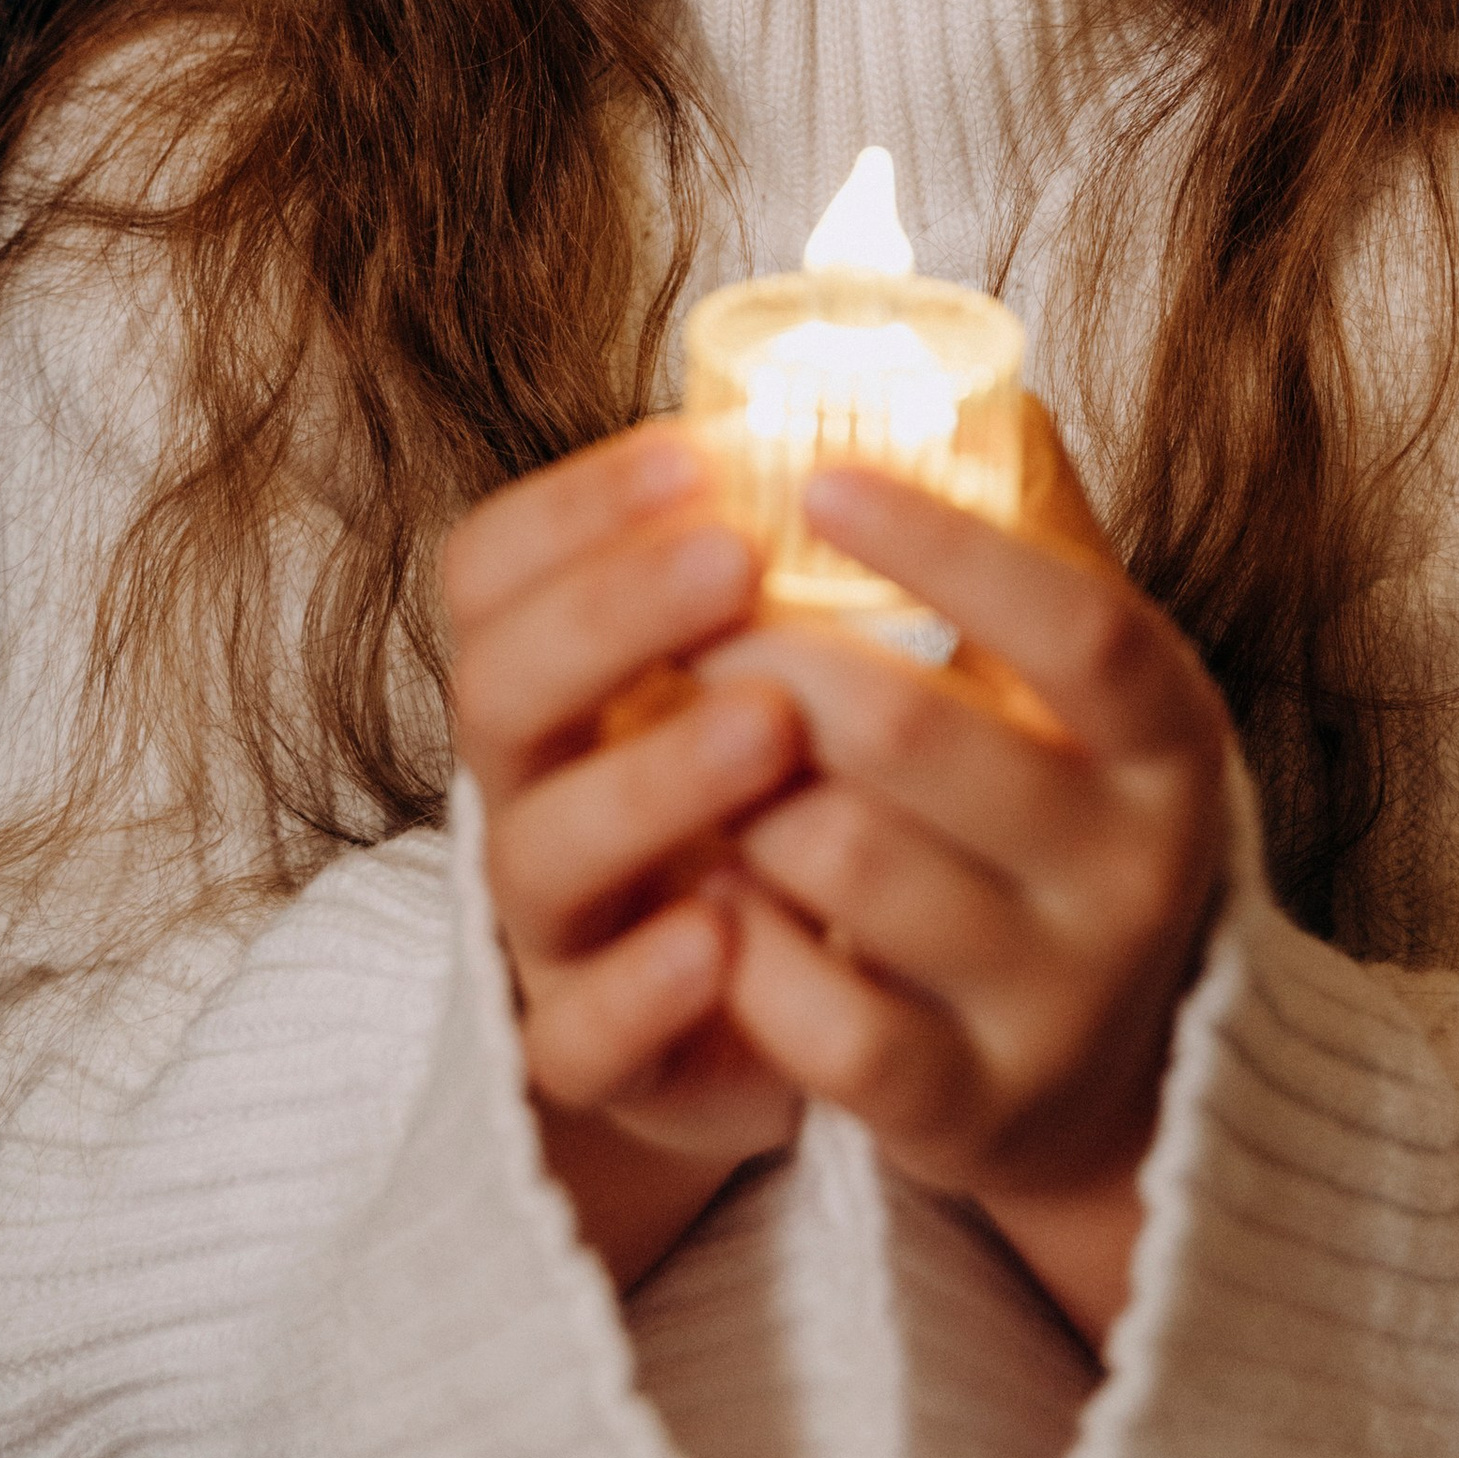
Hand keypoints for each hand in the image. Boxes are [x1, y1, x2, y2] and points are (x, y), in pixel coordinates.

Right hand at [441, 426, 805, 1289]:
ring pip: (541, 854)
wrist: (804, 1021)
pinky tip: (719, 936)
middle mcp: (534, 789)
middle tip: (737, 558)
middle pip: (501, 690)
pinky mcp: (601, 1061)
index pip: (496, 567)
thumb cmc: (801, 800)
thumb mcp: (800, 667)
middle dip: (610, 614)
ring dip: (650, 779)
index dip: (577, 505)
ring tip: (768, 723)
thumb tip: (963, 395)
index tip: (702, 451)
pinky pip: (580, 1038)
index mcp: (563, 677)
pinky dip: (641, 987)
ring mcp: (557, 930)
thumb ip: (833, 554)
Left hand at [703, 418, 1231, 1346]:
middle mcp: (1138, 871)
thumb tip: (978, 384)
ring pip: (843, 864)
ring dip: (732, 796)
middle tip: (690, 628)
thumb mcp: (1094, 698)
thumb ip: (1041, 556)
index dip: (942, 546)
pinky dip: (742, 944)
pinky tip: (708, 892)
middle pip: (915, 736)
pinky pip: (822, 1018)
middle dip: (766, 664)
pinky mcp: (971, 1107)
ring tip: (691, 755)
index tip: (817, 477)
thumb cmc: (1064, 823)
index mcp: (1173, 742)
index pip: (1075, 623)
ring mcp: (1059, 999)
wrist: (1117, 1078)